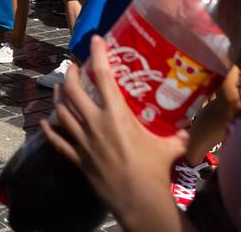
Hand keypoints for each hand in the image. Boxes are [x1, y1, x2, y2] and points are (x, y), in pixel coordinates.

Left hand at [41, 37, 186, 227]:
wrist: (139, 200)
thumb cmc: (155, 171)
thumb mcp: (172, 146)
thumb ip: (181, 132)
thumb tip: (194, 123)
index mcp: (117, 115)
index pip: (105, 77)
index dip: (98, 55)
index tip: (95, 40)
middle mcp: (95, 123)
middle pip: (73, 91)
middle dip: (71, 74)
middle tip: (74, 67)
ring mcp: (83, 141)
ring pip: (62, 112)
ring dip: (59, 96)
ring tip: (60, 87)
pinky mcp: (77, 158)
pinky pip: (58, 141)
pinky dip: (50, 129)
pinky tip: (46, 121)